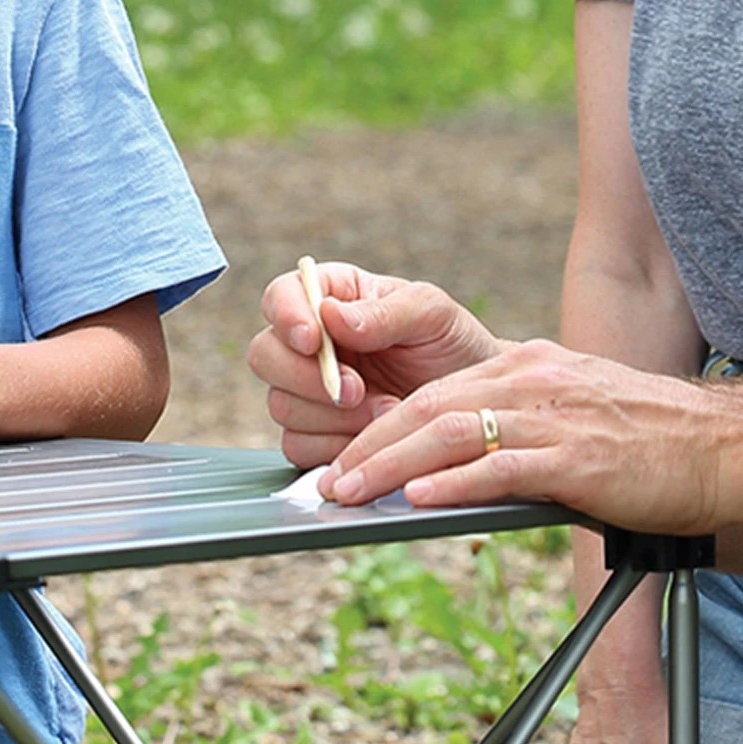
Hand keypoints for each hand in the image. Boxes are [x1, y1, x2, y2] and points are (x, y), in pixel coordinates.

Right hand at [246, 264, 498, 469]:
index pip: (281, 296)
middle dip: (307, 379)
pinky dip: (333, 447)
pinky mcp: (316, 434)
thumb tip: (333, 316)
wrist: (476, 407)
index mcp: (333, 297)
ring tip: (384, 412)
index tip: (313, 339)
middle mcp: (312, 343)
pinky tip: (370, 438)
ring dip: (331, 417)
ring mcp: (309, 391)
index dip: (287, 317)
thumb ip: (384, 312)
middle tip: (356, 390)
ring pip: (280, 404)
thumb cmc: (453, 348)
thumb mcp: (432, 315)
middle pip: (265, 356)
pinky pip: (297, 446)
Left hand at [322, 336, 728, 529]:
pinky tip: (420, 500)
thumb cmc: (653, 443)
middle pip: (430, 407)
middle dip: (371, 444)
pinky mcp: (579, 459)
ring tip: (352, 492)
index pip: (437, 392)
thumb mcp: (577, 411)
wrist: (727, 450)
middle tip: (331, 480)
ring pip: (452, 434)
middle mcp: (534, 382)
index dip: (383, 424)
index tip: (346, 454)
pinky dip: (454, 483)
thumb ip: (522, 426)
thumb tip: (464, 465)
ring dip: (393, 465)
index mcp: (529, 367)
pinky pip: (502, 467)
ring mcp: (556, 418)